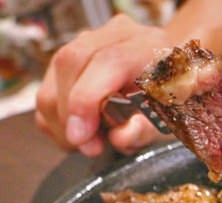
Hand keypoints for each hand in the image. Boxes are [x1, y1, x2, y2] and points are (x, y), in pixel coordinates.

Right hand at [35, 14, 171, 156]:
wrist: (173, 77)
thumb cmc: (173, 99)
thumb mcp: (171, 120)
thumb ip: (147, 129)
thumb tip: (120, 137)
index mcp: (148, 45)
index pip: (108, 60)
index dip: (87, 99)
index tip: (81, 136)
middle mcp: (115, 36)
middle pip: (72, 63)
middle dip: (70, 115)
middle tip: (89, 147)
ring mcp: (89, 42)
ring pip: (54, 76)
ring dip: (61, 121)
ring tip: (89, 143)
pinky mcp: (70, 59)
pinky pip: (47, 90)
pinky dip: (56, 120)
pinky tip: (80, 132)